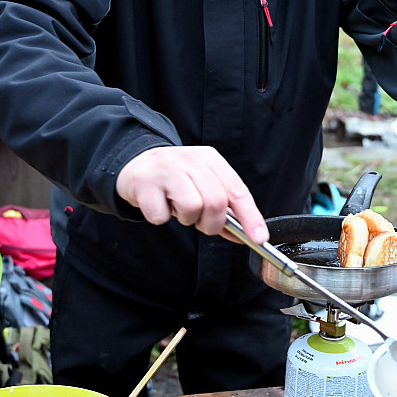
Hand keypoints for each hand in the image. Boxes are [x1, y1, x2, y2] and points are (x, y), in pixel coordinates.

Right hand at [115, 146, 268, 243]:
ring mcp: (166, 169)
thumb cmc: (176, 178)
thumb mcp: (203, 183)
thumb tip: (246, 234)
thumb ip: (224, 207)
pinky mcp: (145, 183)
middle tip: (201, 223)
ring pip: (191, 207)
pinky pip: (161, 216)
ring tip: (177, 208)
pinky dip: (161, 218)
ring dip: (186, 219)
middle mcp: (190, 160)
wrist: (138, 164)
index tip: (258, 238)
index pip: (237, 189)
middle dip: (212, 223)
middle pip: (216, 201)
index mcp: (210, 159)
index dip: (250, 216)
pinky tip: (158, 204)